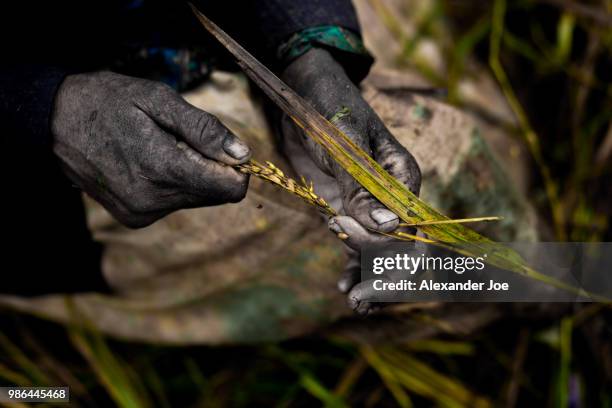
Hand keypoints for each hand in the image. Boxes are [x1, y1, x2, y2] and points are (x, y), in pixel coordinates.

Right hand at [51, 71, 250, 227]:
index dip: (235, 167)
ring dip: (189, 174)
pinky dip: (171, 184)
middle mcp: (154, 202)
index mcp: (164, 170)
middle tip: (178, 139)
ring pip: (195, 199)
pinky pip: (173, 203)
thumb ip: (204, 130)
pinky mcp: (134, 218)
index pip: (230, 189)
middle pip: (214, 194)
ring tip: (157, 147)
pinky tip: (146, 161)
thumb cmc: (108, 102)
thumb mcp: (159, 100)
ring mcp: (141, 214)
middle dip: (208, 166)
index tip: (220, 145)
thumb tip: (242, 155)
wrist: (54, 122)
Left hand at [280, 49, 420, 312]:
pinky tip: (345, 287)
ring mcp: (367, 206)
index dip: (391, 253)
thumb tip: (389, 229)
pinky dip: (353, 266)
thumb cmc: (329, 111)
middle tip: (359, 299)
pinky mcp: (346, 210)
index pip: (410, 227)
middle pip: (398, 247)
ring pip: (378, 251)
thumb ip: (362, 190)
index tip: (359, 259)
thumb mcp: (344, 149)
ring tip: (355, 303)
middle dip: (383, 275)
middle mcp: (391, 196)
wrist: (302, 97)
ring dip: (370, 279)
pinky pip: (355, 244)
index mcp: (403, 178)